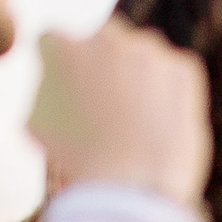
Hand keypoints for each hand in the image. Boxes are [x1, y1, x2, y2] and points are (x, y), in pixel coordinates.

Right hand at [27, 19, 210, 205]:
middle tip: (107, 100)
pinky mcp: (183, 68)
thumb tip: (54, 82)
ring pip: (141, 54)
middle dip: (103, 61)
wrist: (132, 184)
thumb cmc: (78, 162)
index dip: (61, 67)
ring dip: (137, 75)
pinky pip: (173, 73)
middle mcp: (106, 37)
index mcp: (62, 45)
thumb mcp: (39, 127)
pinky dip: (168, 92)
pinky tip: (158, 123)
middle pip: (104, 38)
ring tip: (134, 121)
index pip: (55, 40)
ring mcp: (148, 50)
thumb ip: (45, 91)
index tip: (69, 90)